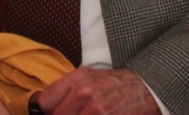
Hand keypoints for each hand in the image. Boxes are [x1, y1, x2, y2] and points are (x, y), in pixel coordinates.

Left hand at [35, 67, 160, 114]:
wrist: (145, 87)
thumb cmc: (114, 84)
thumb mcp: (88, 77)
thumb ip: (67, 91)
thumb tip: (44, 108)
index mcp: (77, 79)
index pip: (45, 102)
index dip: (45, 111)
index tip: (49, 114)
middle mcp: (85, 93)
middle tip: (72, 113)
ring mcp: (97, 110)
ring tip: (85, 114)